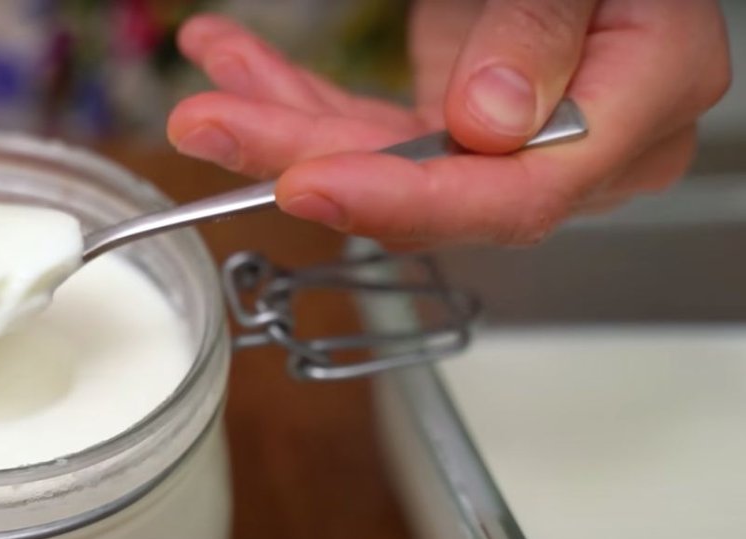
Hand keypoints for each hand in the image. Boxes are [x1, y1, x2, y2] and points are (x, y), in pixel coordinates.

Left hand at [168, 2, 730, 248]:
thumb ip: (541, 32)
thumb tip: (489, 124)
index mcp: (639, 109)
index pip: (515, 194)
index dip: (401, 201)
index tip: (306, 184)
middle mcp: (577, 146)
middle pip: (424, 186)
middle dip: (302, 156)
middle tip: (211, 125)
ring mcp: (510, 138)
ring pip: (376, 160)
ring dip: (278, 125)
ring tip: (205, 97)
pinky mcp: (458, 122)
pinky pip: (368, 125)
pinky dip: (296, 95)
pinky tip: (235, 65)